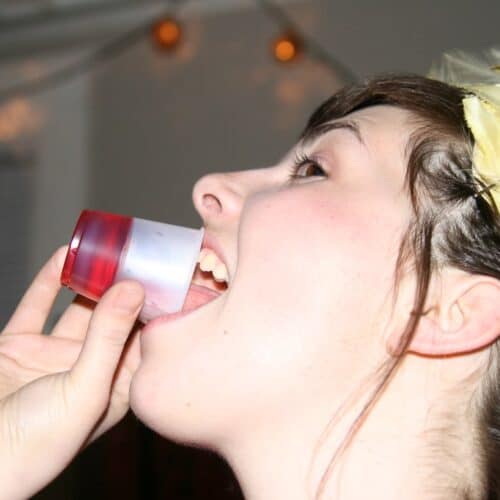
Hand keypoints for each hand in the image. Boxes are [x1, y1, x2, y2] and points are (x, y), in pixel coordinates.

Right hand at [0, 246, 144, 498]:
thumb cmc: (38, 442)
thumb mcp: (85, 390)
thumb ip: (108, 339)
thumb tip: (134, 290)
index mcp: (114, 386)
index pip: (143, 340)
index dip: (156, 310)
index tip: (169, 277)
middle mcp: (89, 368)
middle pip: (113, 319)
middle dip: (124, 289)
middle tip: (139, 255)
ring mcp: (53, 354)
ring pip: (78, 308)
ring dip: (91, 280)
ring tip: (108, 250)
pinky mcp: (20, 345)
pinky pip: (38, 305)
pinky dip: (51, 280)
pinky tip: (67, 255)